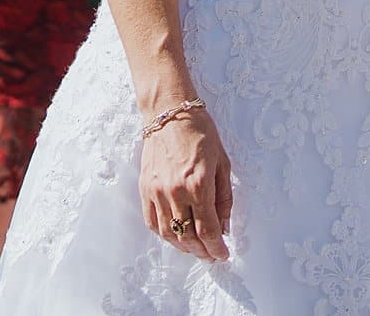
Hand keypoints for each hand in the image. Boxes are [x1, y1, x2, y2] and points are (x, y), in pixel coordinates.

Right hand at [140, 108, 234, 261]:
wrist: (170, 113)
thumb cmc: (201, 133)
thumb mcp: (223, 163)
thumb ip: (224, 197)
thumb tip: (224, 226)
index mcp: (199, 184)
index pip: (208, 229)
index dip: (216, 247)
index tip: (223, 254)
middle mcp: (176, 192)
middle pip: (188, 236)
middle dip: (202, 251)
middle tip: (211, 255)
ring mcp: (157, 192)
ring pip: (169, 234)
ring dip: (184, 247)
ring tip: (196, 249)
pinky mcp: (145, 189)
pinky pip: (152, 222)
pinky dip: (164, 234)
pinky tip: (175, 236)